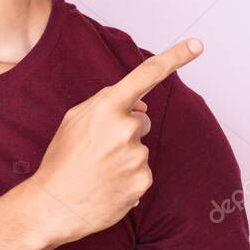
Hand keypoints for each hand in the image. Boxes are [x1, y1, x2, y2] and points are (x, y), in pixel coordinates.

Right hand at [28, 38, 203, 246]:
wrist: (52, 205)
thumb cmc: (61, 160)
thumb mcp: (74, 120)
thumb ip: (105, 102)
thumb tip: (141, 105)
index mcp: (106, 107)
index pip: (146, 76)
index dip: (174, 58)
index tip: (198, 44)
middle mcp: (126, 128)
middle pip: (140, 120)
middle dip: (125, 131)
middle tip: (96, 150)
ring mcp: (137, 156)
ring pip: (140, 148)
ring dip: (124, 157)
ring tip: (98, 170)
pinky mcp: (143, 182)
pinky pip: (142, 172)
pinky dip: (128, 178)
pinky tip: (107, 186)